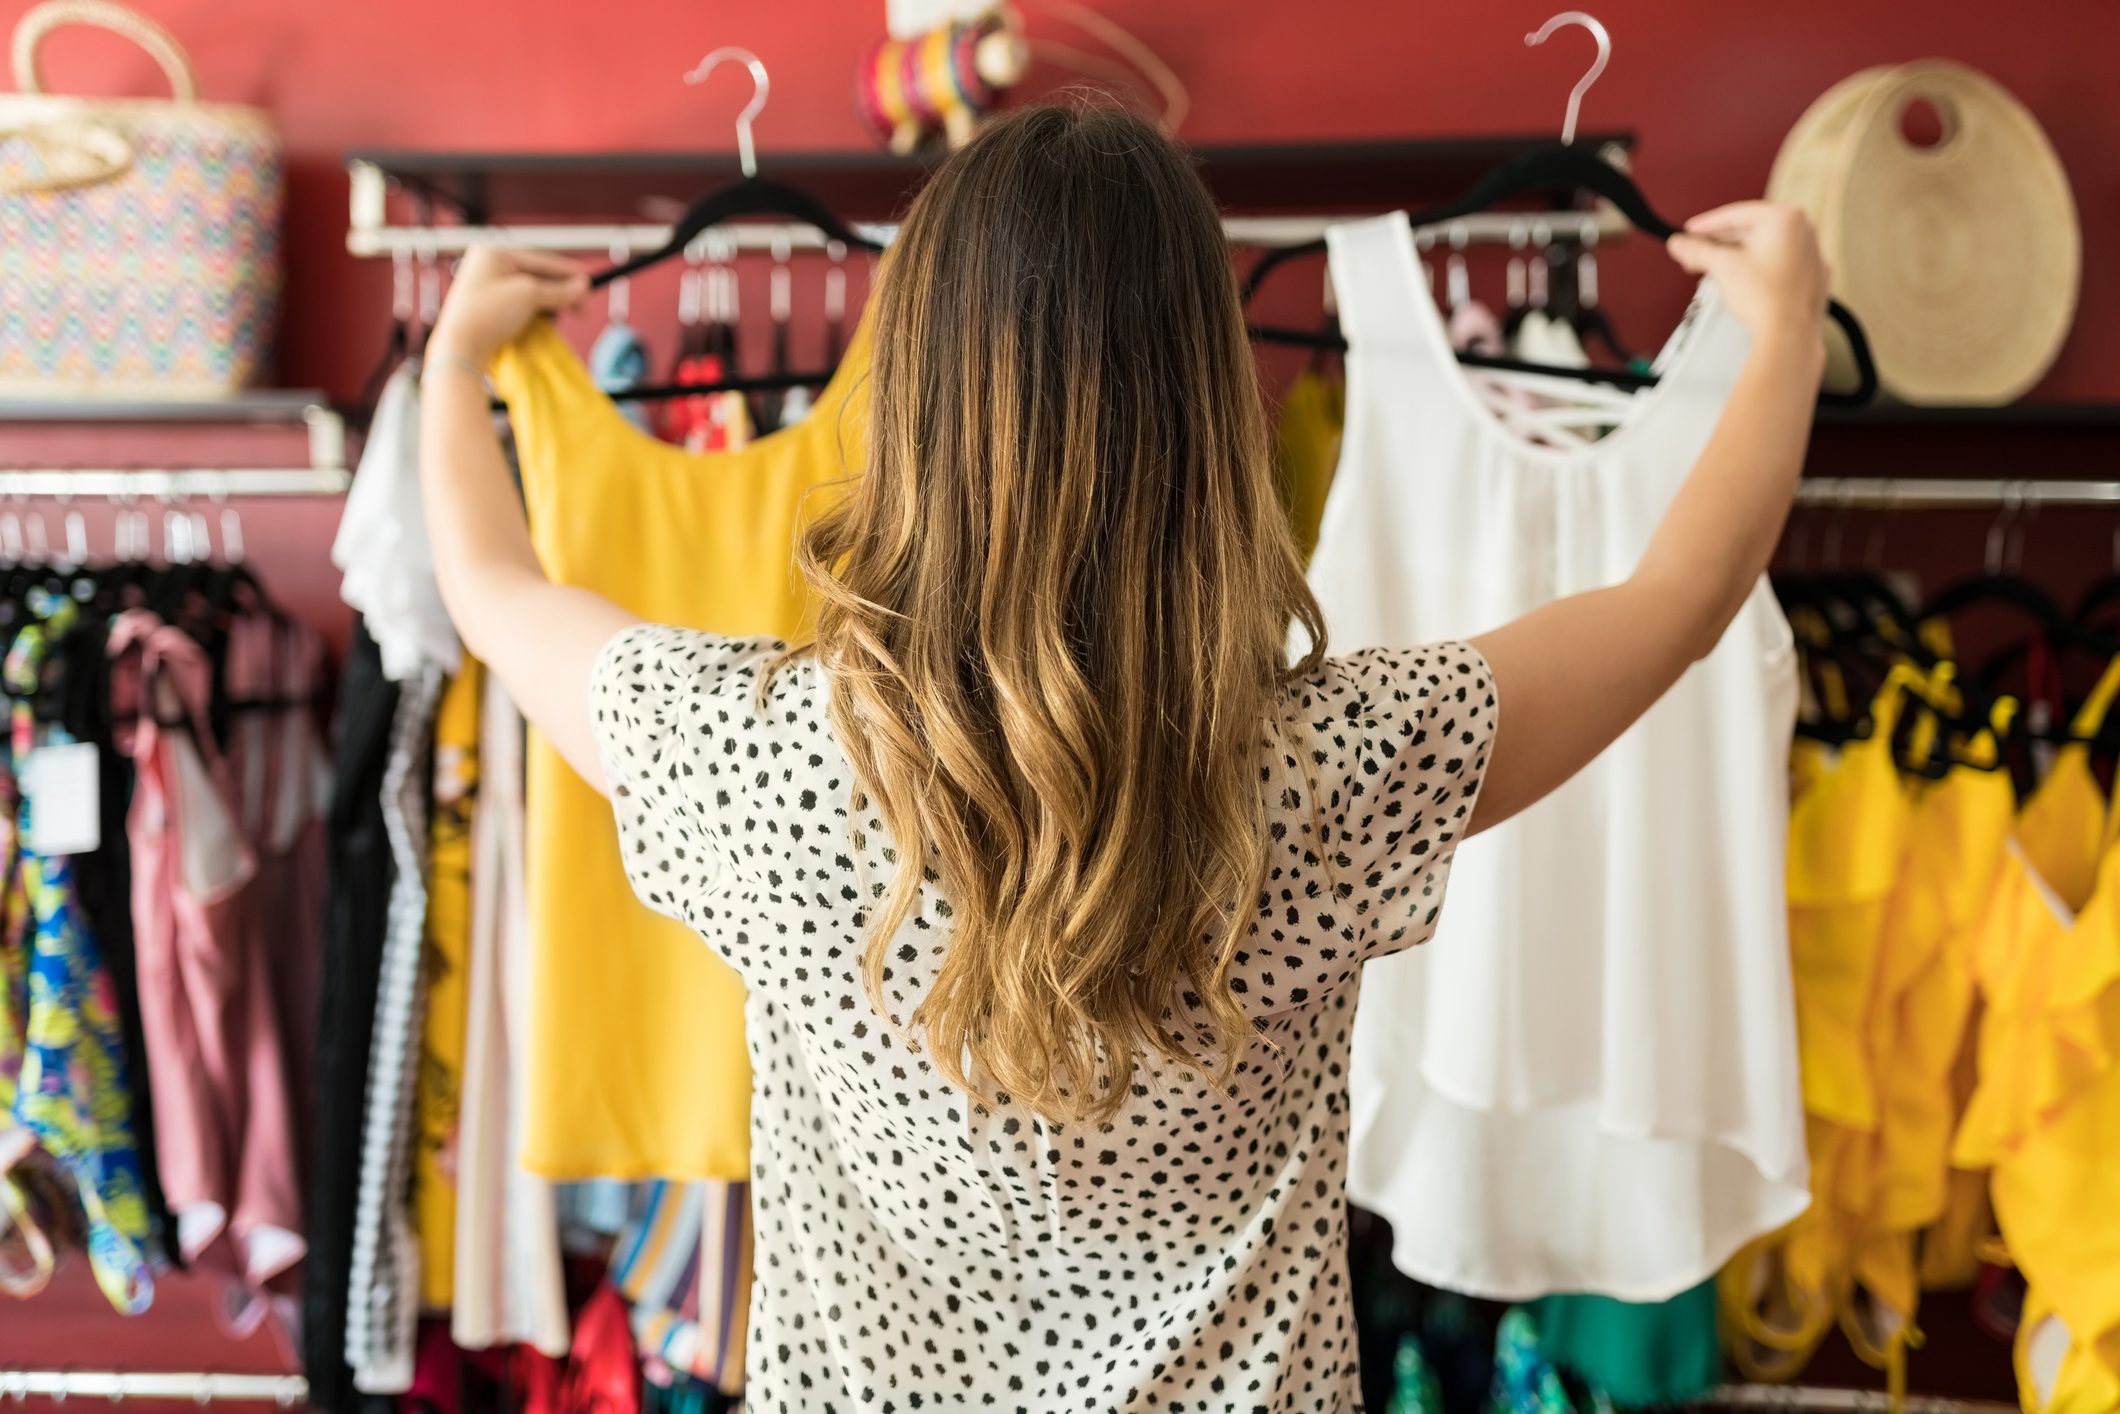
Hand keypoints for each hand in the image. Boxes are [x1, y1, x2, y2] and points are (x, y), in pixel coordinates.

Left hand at [428, 248, 590, 365]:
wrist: (460, 347)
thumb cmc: (488, 314)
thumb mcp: (529, 295)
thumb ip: (559, 290)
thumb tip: (582, 287)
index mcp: (492, 252)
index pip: (540, 260)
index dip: (567, 272)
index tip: (589, 282)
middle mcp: (487, 266)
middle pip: (536, 276)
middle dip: (559, 292)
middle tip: (580, 306)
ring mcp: (485, 287)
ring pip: (529, 292)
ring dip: (548, 304)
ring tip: (559, 316)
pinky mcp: (486, 308)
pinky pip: (518, 305)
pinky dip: (535, 313)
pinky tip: (543, 322)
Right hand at [1667, 201, 1828, 354]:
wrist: (1788, 333)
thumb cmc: (1766, 298)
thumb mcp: (1722, 267)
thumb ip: (1698, 251)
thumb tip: (1680, 244)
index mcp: (1785, 219)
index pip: (1736, 215)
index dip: (1707, 225)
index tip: (1691, 232)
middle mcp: (1804, 232)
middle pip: (1752, 231)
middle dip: (1721, 244)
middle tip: (1698, 254)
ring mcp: (1811, 256)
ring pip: (1766, 249)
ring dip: (1738, 257)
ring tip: (1716, 270)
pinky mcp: (1812, 279)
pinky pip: (1781, 266)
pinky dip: (1760, 270)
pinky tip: (1744, 283)